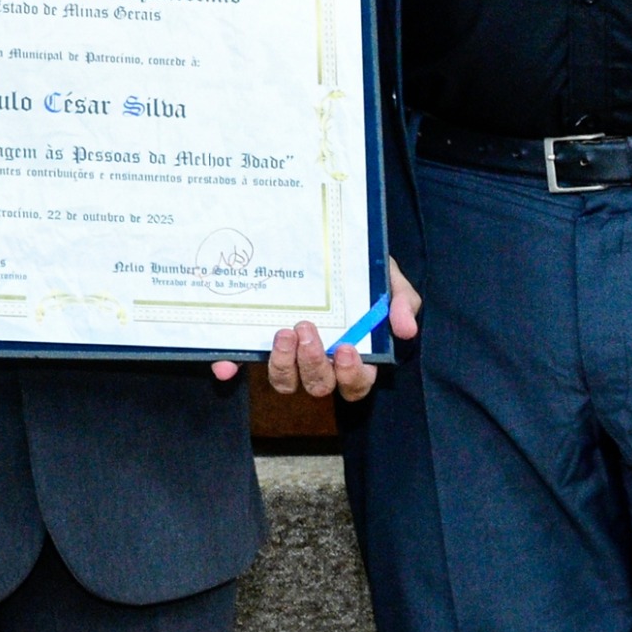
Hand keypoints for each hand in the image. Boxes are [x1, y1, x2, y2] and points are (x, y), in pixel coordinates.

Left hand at [218, 256, 418, 400]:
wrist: (329, 246)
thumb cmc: (362, 272)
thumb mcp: (388, 279)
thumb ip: (402, 301)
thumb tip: (406, 329)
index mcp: (354, 355)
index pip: (355, 383)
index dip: (350, 375)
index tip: (345, 348)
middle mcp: (321, 361)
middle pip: (319, 385)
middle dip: (312, 363)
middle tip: (305, 329)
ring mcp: (289, 355)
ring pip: (285, 383)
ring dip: (283, 365)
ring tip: (283, 332)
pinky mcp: (259, 342)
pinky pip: (243, 363)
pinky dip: (232, 367)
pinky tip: (225, 365)